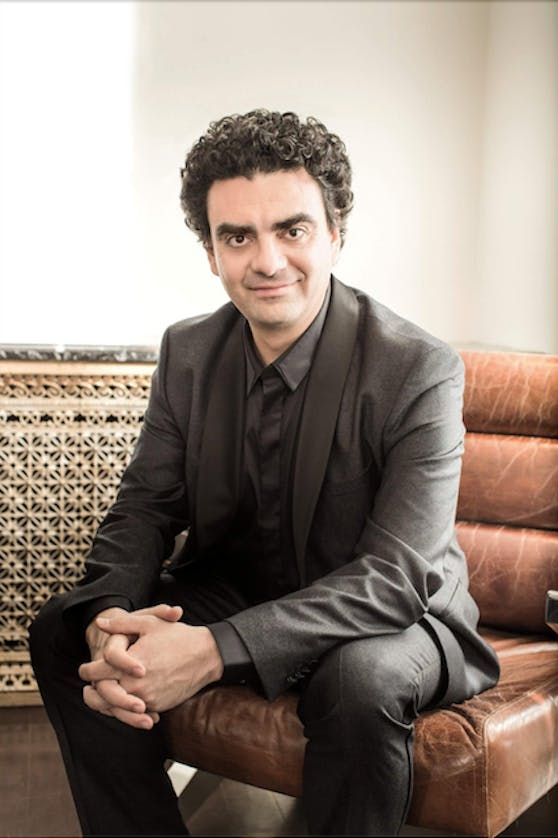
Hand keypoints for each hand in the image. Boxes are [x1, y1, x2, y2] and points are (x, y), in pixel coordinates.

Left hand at [80, 608, 223, 723]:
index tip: (83, 670)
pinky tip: (123, 704)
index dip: (87, 671)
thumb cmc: (178, 637)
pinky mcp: (159, 706)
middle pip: (104, 697)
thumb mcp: (149, 623)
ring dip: (107, 705)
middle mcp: (136, 686)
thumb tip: (100, 623)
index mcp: (130, 665)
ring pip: (118, 709)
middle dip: (92, 694)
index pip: (98, 673)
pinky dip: (126, 710)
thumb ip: (122, 624)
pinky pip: (136, 713)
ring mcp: (148, 699)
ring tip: (101, 700)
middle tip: (86, 690)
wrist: (207, 655)